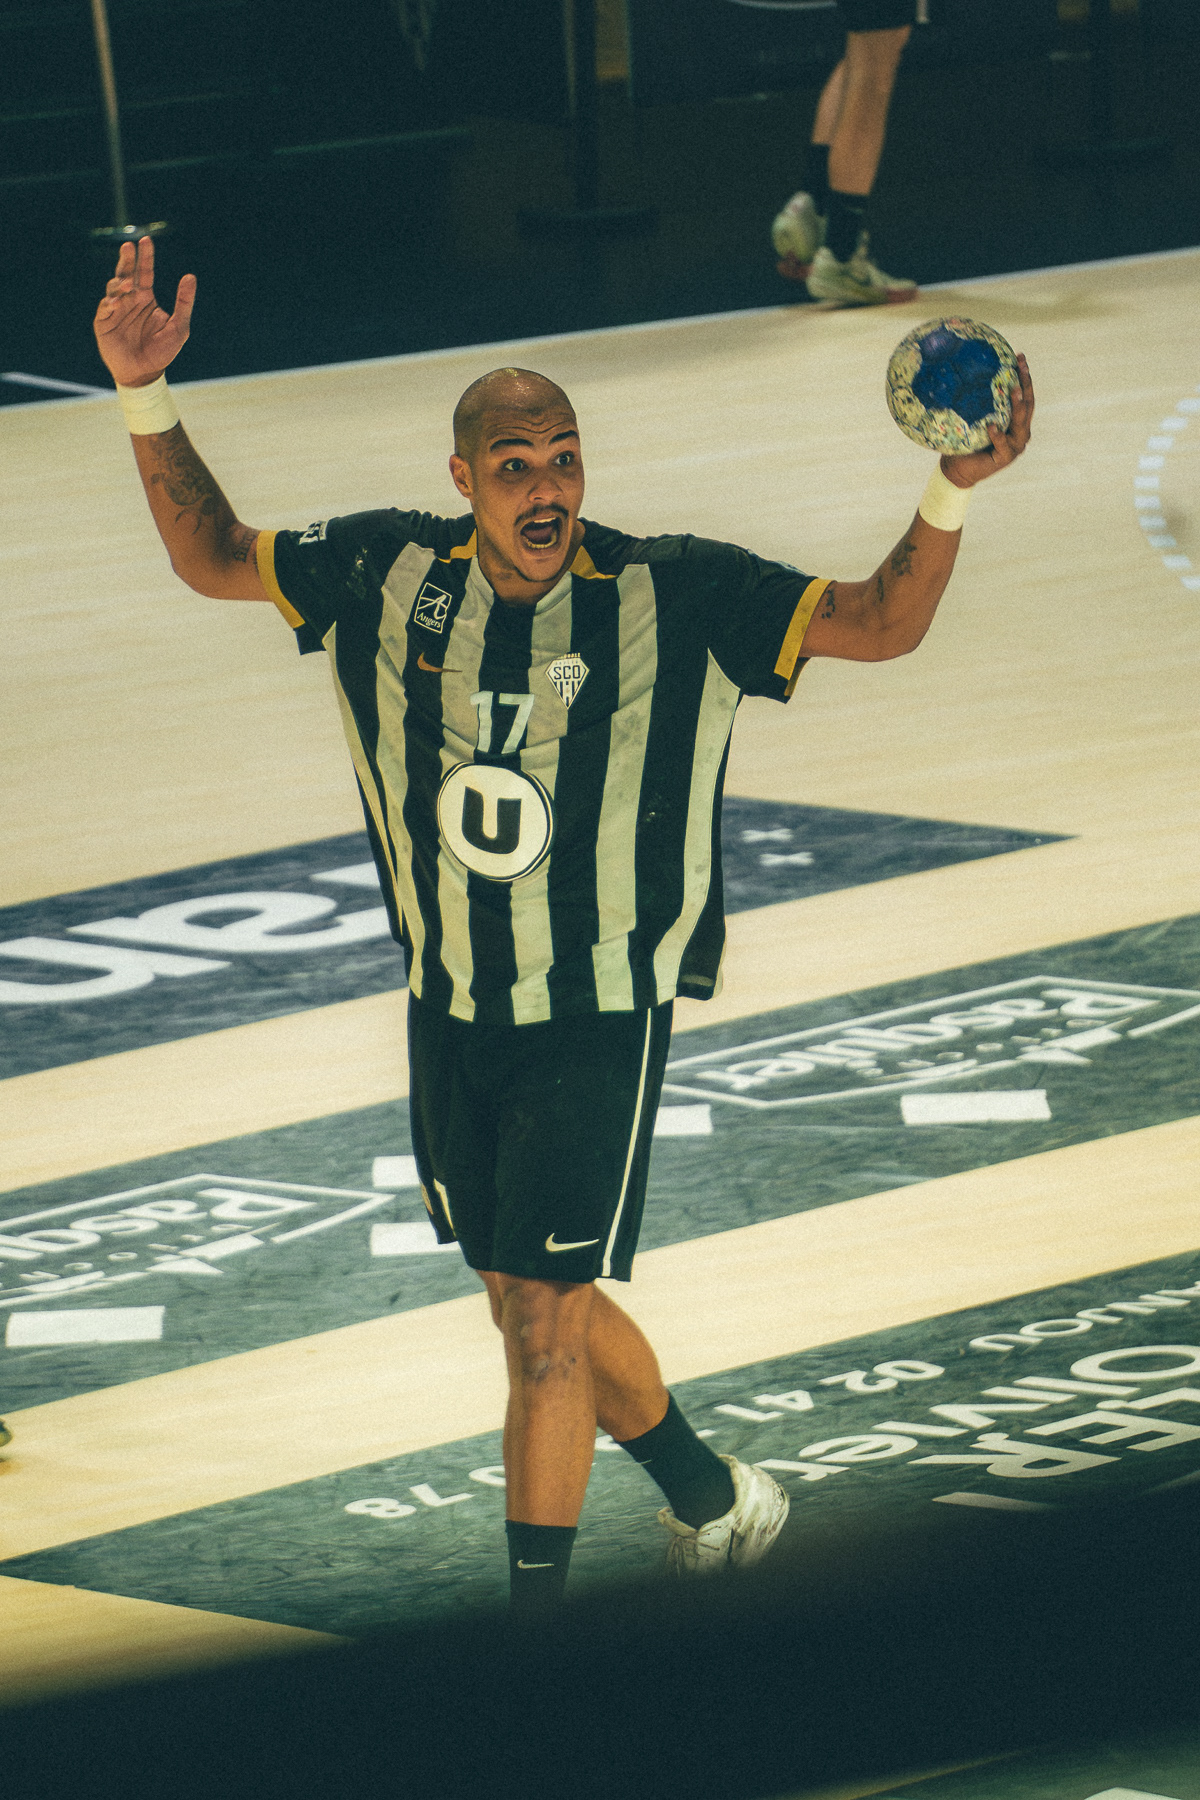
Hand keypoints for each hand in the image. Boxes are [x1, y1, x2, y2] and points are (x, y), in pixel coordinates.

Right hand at [93, 236, 195, 387]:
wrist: (144, 374)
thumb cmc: (162, 352)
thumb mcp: (179, 327)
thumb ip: (184, 303)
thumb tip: (190, 277)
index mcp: (145, 298)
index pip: (145, 272)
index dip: (145, 257)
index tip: (146, 241)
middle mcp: (129, 300)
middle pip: (127, 274)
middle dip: (127, 260)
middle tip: (129, 246)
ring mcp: (115, 309)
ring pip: (114, 288)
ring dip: (120, 283)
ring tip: (128, 285)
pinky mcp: (104, 322)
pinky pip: (105, 308)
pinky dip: (110, 303)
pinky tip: (116, 301)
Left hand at [941, 352, 1033, 488]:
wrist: (957, 469)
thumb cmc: (964, 440)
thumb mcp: (972, 416)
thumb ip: (976, 400)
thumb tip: (963, 369)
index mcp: (1015, 421)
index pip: (1024, 394)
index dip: (1024, 375)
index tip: (1019, 356)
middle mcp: (1019, 432)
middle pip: (1027, 405)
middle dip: (1025, 383)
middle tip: (1021, 366)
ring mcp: (1014, 446)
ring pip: (1020, 424)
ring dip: (1018, 406)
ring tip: (1014, 390)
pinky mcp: (1005, 459)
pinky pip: (1003, 445)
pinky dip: (997, 435)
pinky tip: (992, 425)